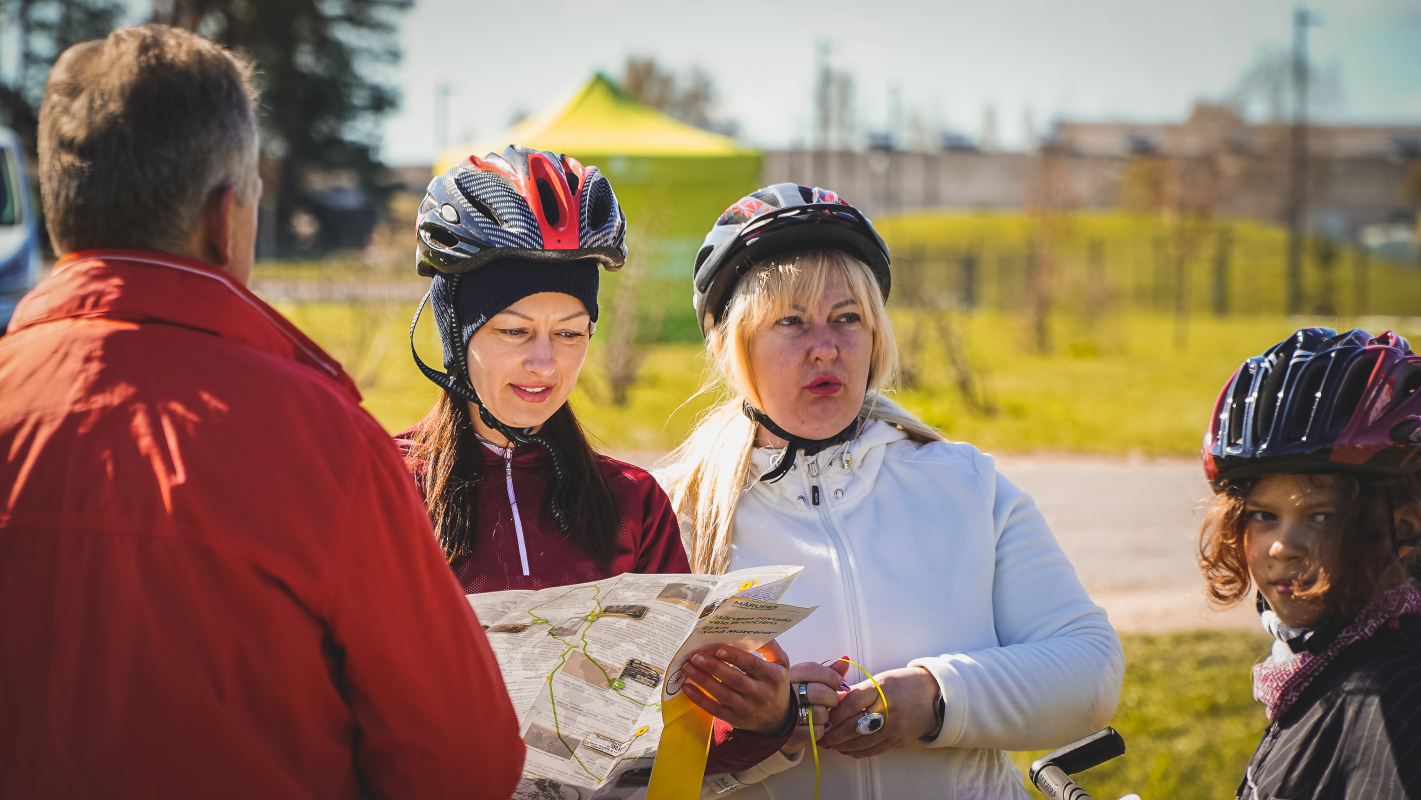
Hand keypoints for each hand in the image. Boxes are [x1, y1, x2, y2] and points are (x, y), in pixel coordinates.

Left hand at [679, 639, 790, 735]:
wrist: (777, 718)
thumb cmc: (775, 684)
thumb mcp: (781, 664)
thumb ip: (770, 647)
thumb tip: (756, 630)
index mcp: (772, 677)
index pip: (752, 665)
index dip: (734, 657)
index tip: (717, 648)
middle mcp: (760, 694)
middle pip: (735, 680)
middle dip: (713, 667)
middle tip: (695, 656)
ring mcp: (747, 709)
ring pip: (722, 694)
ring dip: (703, 680)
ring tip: (687, 667)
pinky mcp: (735, 719)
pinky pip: (714, 710)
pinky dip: (700, 699)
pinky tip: (687, 687)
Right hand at [780, 658, 850, 754]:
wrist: (775, 728)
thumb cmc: (797, 700)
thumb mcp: (808, 682)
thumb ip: (827, 672)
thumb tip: (845, 660)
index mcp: (788, 676)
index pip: (813, 669)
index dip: (832, 676)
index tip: (842, 684)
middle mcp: (783, 693)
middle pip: (820, 692)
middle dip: (832, 698)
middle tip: (831, 702)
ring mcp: (785, 714)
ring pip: (820, 713)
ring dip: (825, 716)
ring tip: (819, 715)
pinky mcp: (790, 735)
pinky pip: (817, 731)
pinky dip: (820, 730)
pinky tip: (814, 726)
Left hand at [819, 666, 939, 758]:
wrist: (933, 696)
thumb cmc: (903, 684)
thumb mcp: (879, 680)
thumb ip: (856, 692)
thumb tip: (832, 703)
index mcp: (881, 689)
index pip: (852, 703)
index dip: (835, 713)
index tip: (824, 717)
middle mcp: (888, 709)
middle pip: (854, 726)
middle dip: (834, 734)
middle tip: (821, 735)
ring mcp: (894, 728)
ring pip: (862, 742)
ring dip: (842, 745)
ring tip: (829, 743)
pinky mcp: (897, 741)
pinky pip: (873, 750)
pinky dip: (856, 751)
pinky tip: (845, 748)